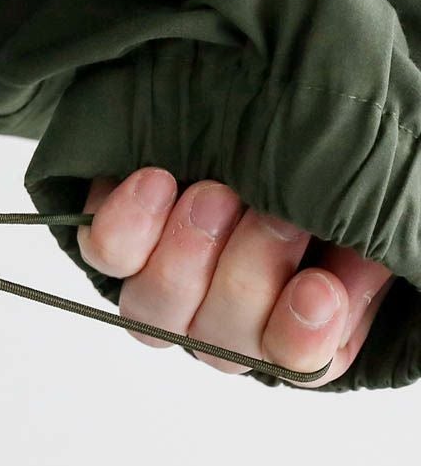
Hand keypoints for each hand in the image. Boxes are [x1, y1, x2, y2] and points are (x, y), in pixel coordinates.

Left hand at [78, 168, 395, 386]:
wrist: (252, 105)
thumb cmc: (314, 161)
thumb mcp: (351, 202)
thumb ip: (359, 242)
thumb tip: (353, 265)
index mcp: (292, 320)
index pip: (298, 360)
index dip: (303, 335)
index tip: (318, 289)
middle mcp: (220, 318)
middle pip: (223, 339)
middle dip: (252, 273)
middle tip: (275, 213)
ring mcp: (162, 284)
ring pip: (156, 309)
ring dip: (188, 256)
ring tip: (214, 195)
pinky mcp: (116, 239)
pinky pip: (106, 253)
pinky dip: (129, 224)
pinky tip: (156, 184)